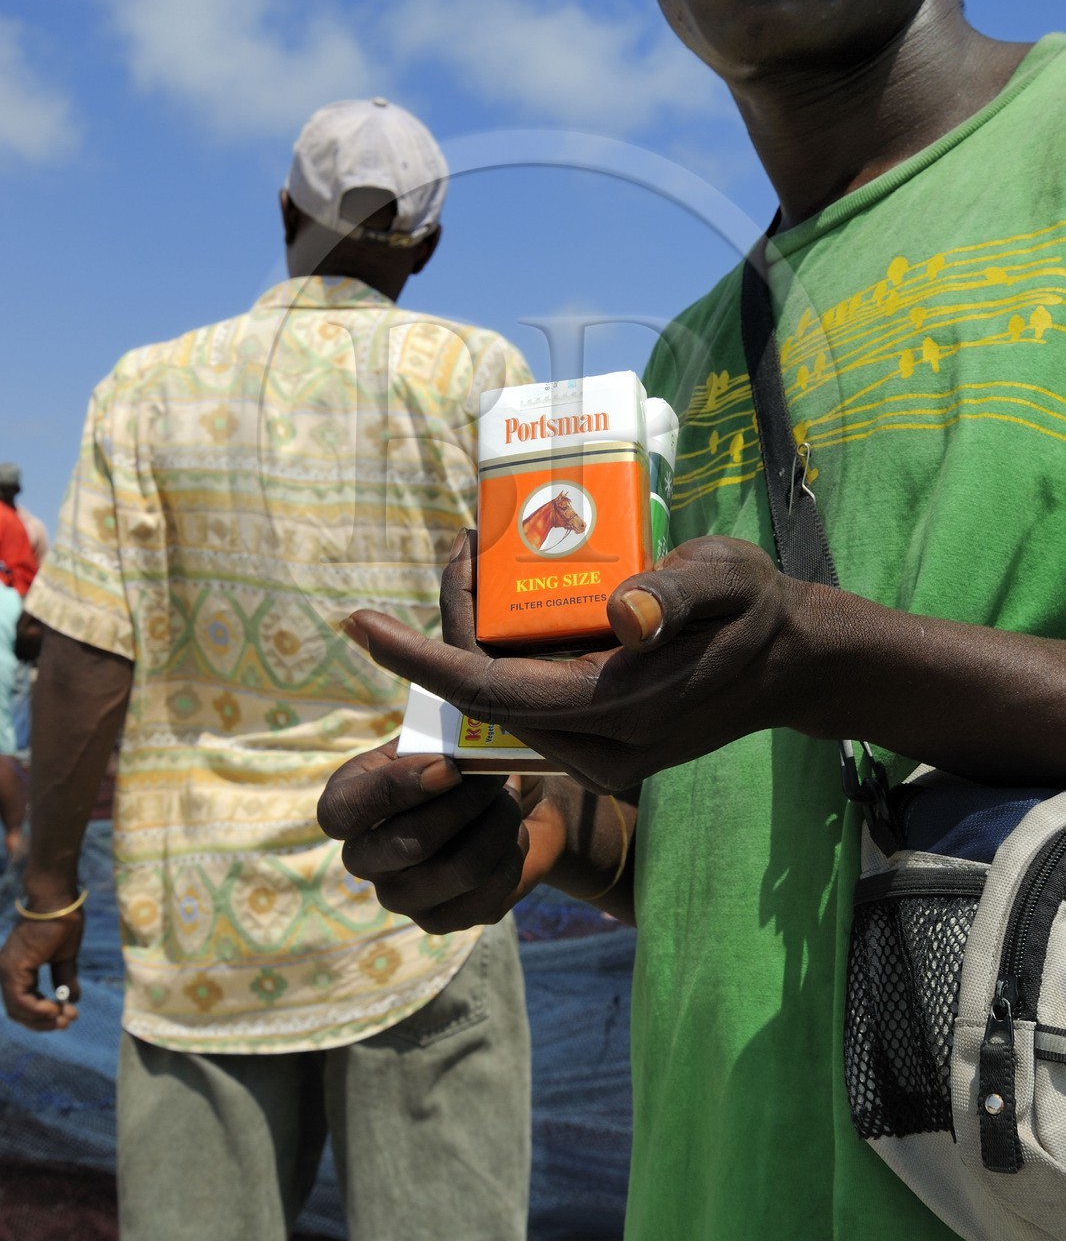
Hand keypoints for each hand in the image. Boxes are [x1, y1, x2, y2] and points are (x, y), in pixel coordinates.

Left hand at [0, 913, 82, 1030]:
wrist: (58, 900)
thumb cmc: (62, 922)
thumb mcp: (64, 957)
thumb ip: (63, 979)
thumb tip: (71, 1000)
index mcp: (18, 969)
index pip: (24, 1003)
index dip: (45, 1014)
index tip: (68, 1015)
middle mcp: (7, 972)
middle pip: (20, 1011)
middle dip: (45, 1021)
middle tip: (68, 1021)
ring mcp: (7, 971)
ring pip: (18, 1010)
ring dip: (43, 1019)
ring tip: (66, 1017)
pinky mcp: (13, 969)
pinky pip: (21, 1001)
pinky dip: (38, 1010)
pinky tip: (56, 1010)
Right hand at [317, 740, 565, 933]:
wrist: (512, 801)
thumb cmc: (464, 760)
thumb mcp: (444, 738)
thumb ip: (440, 742)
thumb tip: (457, 757)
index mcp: (349, 805)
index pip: (341, 813)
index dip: (393, 790)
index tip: (449, 768)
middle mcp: (365, 858)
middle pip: (410, 844)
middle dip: (467, 801)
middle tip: (496, 773)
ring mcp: (401, 897)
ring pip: (462, 869)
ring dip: (499, 824)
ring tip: (510, 800)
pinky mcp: (443, 920)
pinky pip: (490, 890)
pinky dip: (513, 851)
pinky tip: (512, 833)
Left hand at [343, 531, 809, 792]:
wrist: (793, 663)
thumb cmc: (757, 610)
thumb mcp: (728, 578)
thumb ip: (677, 592)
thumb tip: (623, 613)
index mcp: (619, 710)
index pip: (490, 690)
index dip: (418, 660)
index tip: (360, 623)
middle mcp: (598, 750)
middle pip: (484, 695)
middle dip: (446, 627)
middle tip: (459, 545)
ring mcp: (599, 757)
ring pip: (501, 703)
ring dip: (472, 638)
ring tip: (479, 557)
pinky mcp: (601, 749)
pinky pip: (527, 705)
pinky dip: (502, 656)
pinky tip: (508, 600)